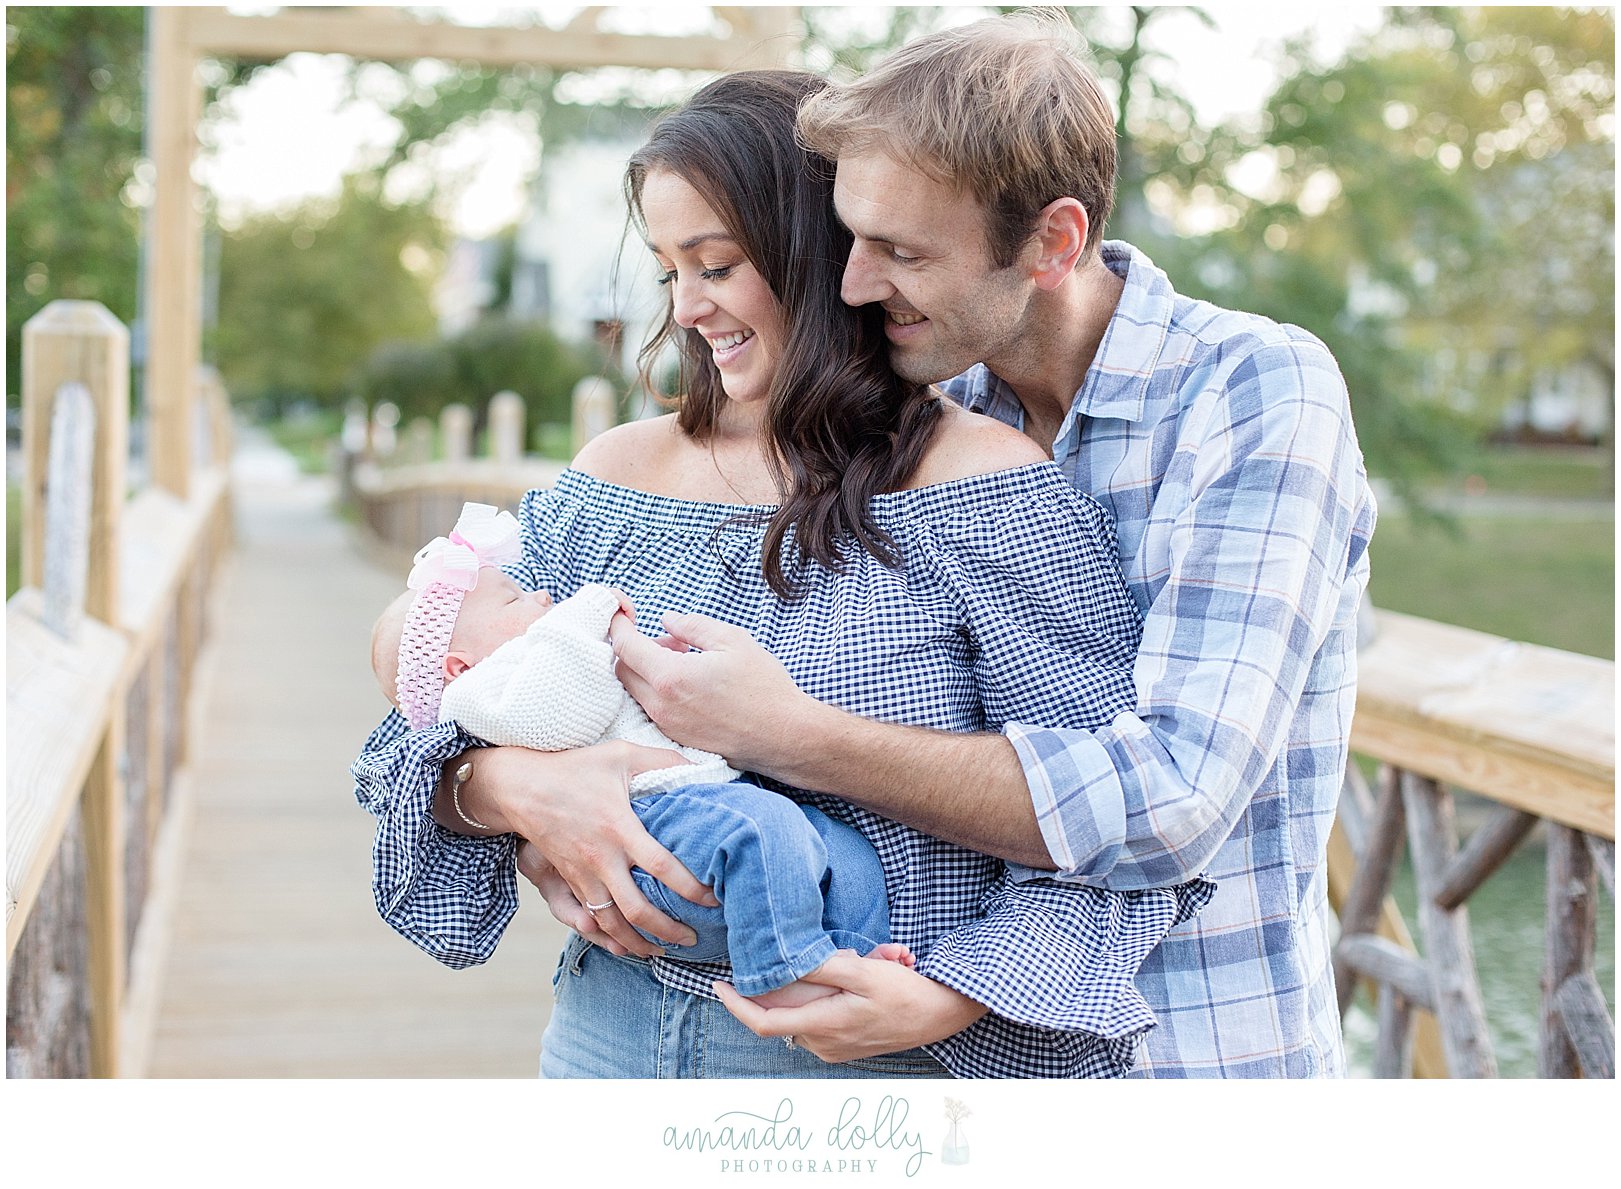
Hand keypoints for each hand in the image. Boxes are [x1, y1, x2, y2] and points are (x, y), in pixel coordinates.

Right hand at [473, 742, 718, 956]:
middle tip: (694, 937)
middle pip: (636, 908)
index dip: (690, 887)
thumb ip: (663, 761)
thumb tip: (701, 769)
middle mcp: (601, 857)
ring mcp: (582, 874)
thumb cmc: (575, 768)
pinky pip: (591, 919)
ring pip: (611, 924)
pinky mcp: (570, 881)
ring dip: (639, 943)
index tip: (712, 898)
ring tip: (665, 950)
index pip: (661, 865)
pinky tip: (630, 946)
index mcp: (619, 827)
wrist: (521, 787)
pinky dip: (611, 938)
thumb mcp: (621, 754)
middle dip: (668, 929)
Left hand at [612, 610, 816, 769]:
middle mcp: (661, 705)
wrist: (784, 736)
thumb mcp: (733, 641)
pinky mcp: (675, 738)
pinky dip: (658, 690)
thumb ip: (693, 626)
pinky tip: (689, 685)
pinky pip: (651, 708)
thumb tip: (667, 620)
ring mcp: (667, 725)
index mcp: (671, 677)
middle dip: (635, 649)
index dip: (618, 625)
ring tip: (685, 661)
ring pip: (635, 690)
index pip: (624, 646)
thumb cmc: (763, 688)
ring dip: (648, 671)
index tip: (623, 614)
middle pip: (622, 670)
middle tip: (671, 642)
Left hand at [712, 951, 987, 1062]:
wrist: (941, 1015)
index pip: (762, 1023)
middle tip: (829, 955)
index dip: (735, 1005)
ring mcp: (835, 1049)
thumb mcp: (864, 972)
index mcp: (823, 1027)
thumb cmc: (904, 993)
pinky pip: (823, 1019)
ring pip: (806, 1013)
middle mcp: (823, 1045)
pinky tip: (863, 976)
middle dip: (793, 982)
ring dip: (818, 987)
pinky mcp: (846, 1047)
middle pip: (784, 1014)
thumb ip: (823, 968)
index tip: (719, 985)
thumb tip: (786, 962)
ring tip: (860, 962)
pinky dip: (830, 997)